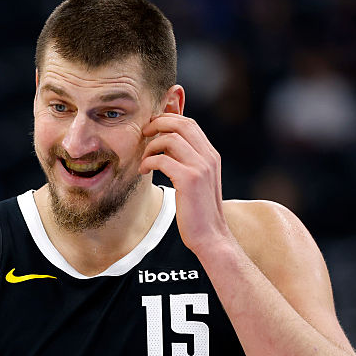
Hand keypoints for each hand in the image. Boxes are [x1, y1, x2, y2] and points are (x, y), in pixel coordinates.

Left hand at [140, 115, 230, 252]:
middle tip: (144, 134)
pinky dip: (148, 162)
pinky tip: (144, 171)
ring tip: (144, 160)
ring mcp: (200, 167)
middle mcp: (208, 157)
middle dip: (158, 123)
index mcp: (211, 155)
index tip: (152, 129)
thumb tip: (165, 144)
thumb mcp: (196, 180)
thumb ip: (186, 161)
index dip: (168, 120)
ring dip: (151, 146)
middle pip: (181, 124)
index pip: (189, 123)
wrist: (210, 236)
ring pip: (170, 138)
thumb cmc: (198, 211)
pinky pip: (162, 159)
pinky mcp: (189, 180)